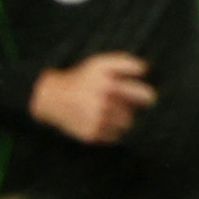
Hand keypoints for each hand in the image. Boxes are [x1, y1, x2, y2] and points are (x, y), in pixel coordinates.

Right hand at [29, 52, 155, 143]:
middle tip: (123, 102)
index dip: (147, 96)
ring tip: (107, 110)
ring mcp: (96, 120)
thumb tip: (144, 69)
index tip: (147, 97)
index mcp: (107, 84)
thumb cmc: (81, 79)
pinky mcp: (91, 134)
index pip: (141, 94)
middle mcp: (102, 103)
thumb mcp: (100, 63)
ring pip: (127, 123)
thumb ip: (124, 63)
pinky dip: (111, 130)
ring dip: (122, 117)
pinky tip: (100, 121)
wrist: (51, 97)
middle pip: (132, 115)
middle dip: (133, 104)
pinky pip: (115, 136)